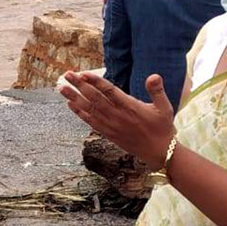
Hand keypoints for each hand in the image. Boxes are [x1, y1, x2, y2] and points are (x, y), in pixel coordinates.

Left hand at [59, 72, 175, 166]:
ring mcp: (111, 125)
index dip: (95, 81)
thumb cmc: (162, 128)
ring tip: (61, 88)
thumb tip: (154, 76)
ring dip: (74, 98)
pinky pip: (90, 122)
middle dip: (79, 85)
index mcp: (130, 107)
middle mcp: (118, 116)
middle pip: (94, 98)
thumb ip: (157, 91)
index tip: (83, 73)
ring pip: (89, 109)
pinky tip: (70, 104)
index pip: (109, 91)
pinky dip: (80, 113)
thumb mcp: (165, 107)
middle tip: (66, 75)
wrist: (159, 152)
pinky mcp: (108, 134)